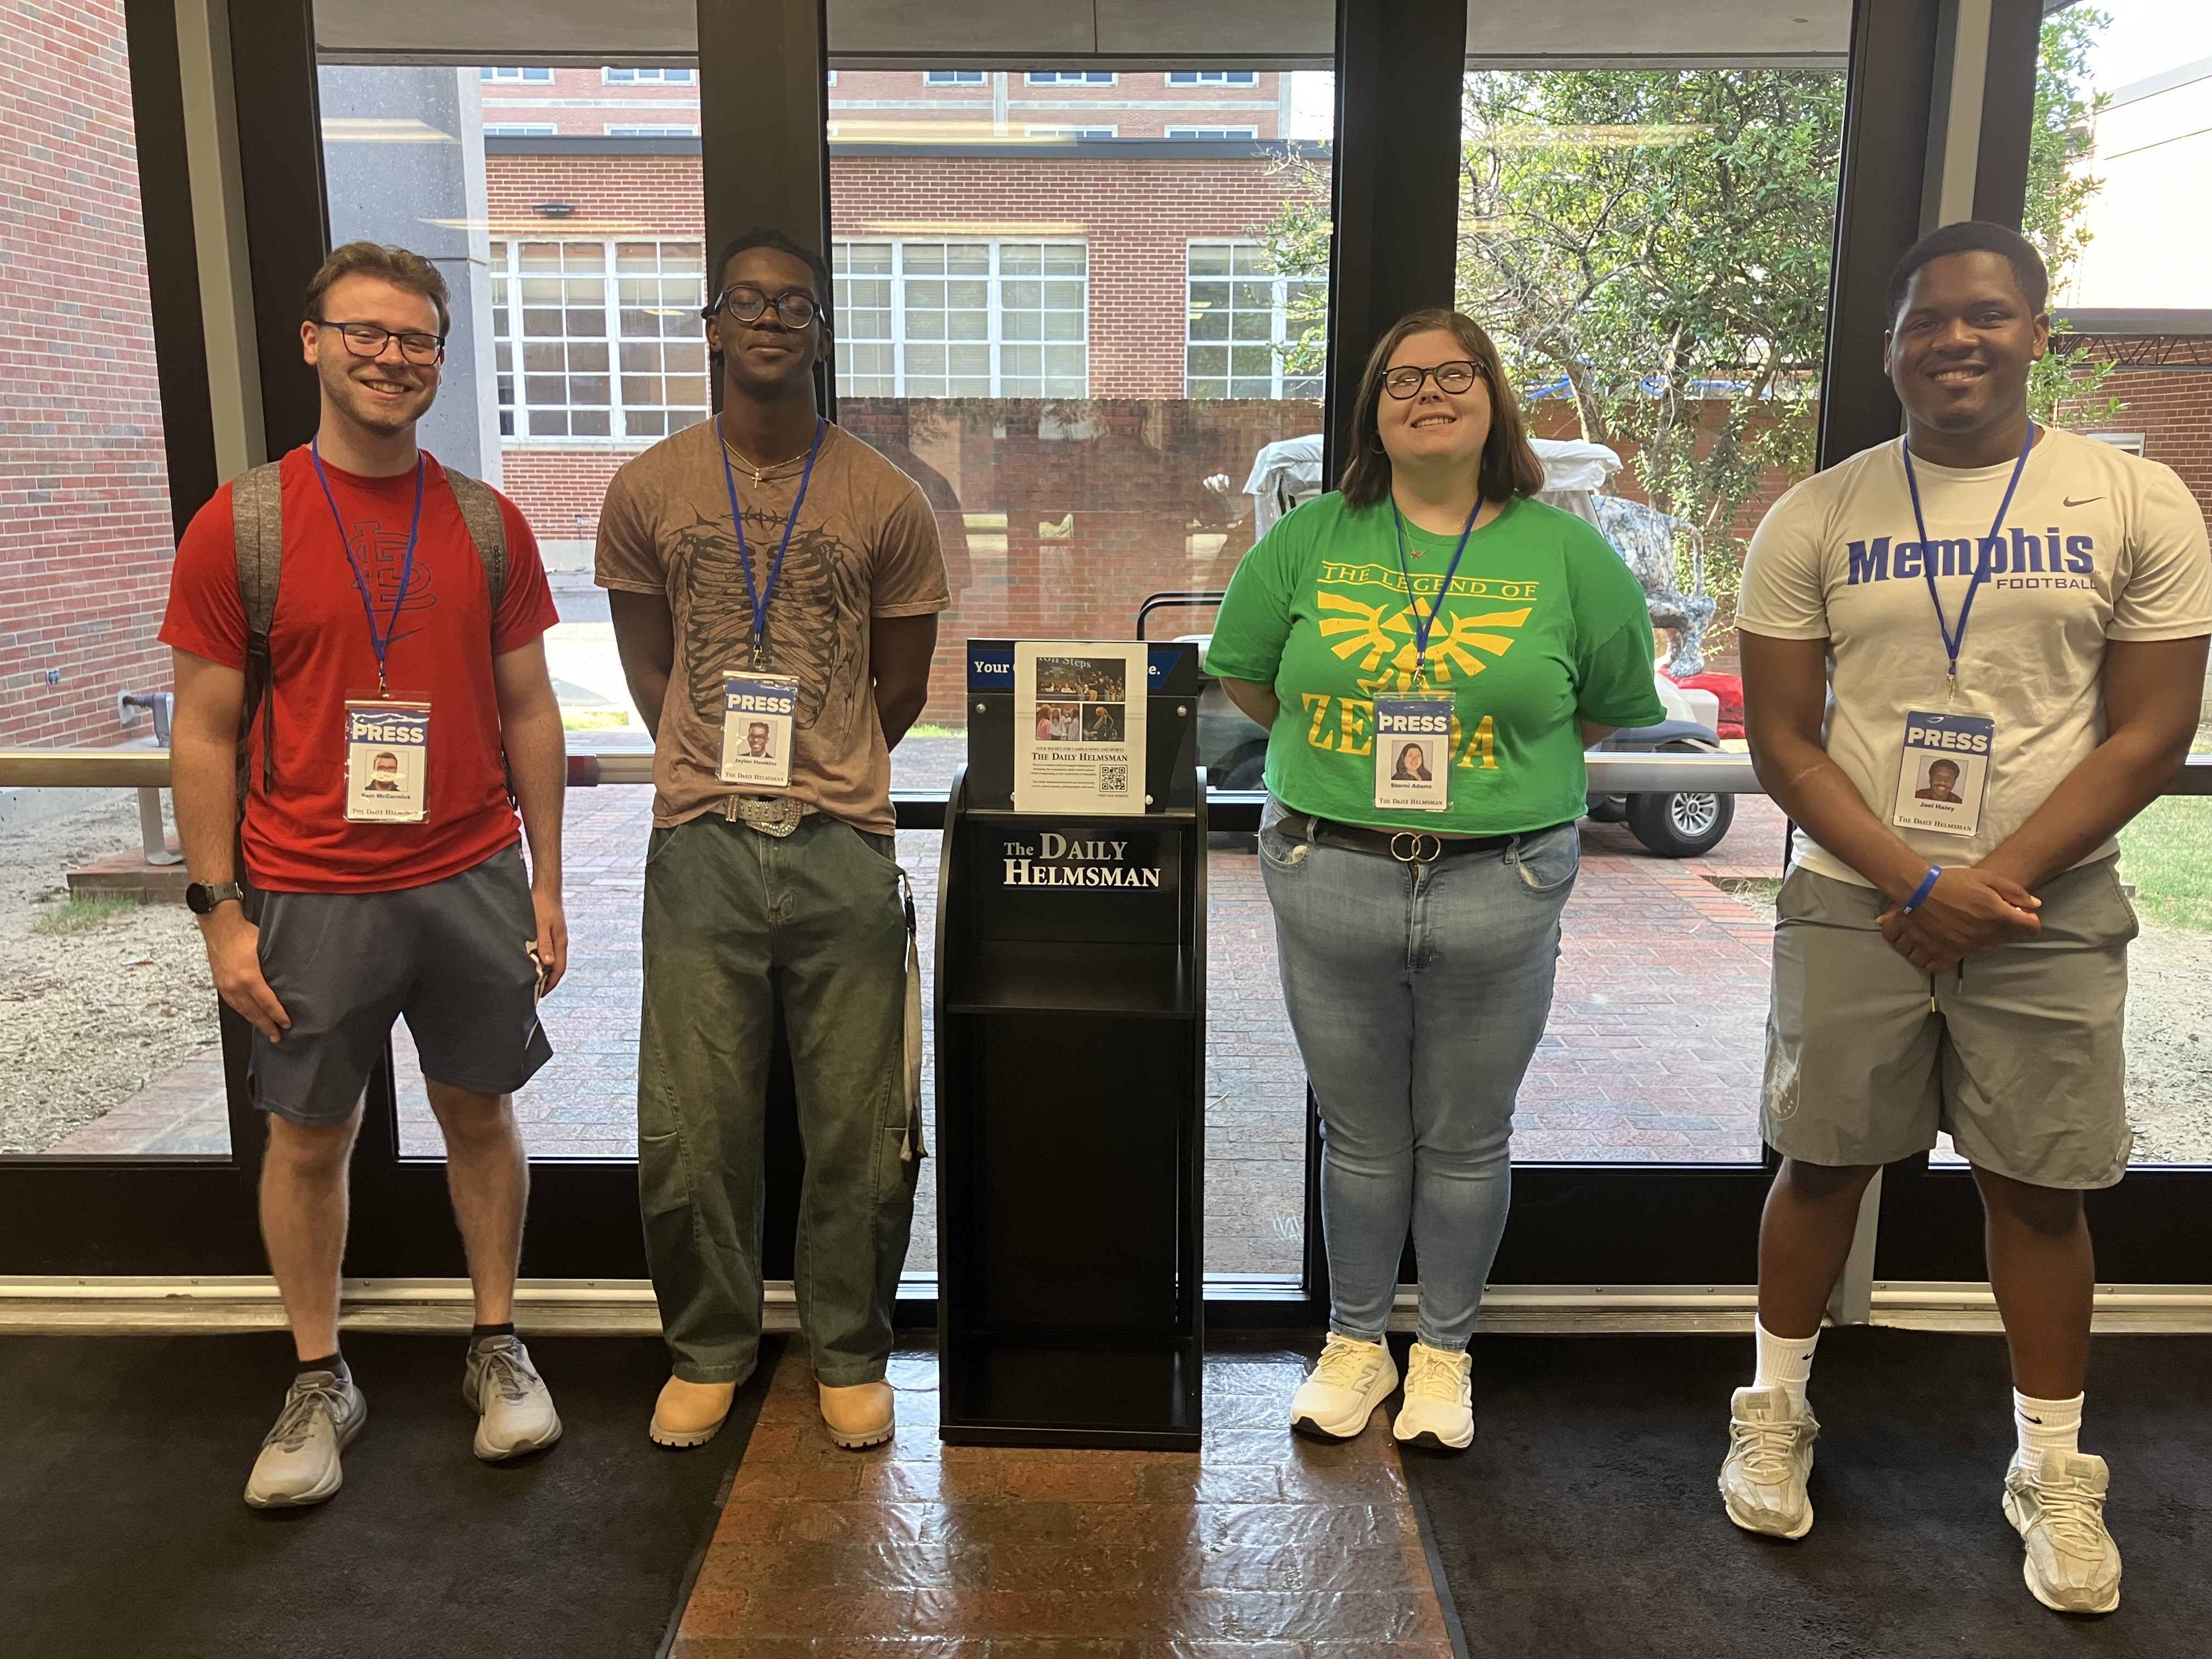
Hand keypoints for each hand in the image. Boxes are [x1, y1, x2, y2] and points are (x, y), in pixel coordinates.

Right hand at [200, 907, 290, 1040]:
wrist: (219, 925)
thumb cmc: (244, 933)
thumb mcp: (266, 948)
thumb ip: (276, 965)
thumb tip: (292, 975)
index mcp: (249, 977)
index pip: (267, 1003)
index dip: (278, 1016)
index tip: (287, 1024)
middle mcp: (235, 985)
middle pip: (254, 1012)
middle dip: (267, 1026)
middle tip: (277, 1037)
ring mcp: (226, 986)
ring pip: (243, 1010)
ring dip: (255, 1022)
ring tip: (266, 1030)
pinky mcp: (220, 984)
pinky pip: (233, 1004)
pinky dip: (243, 1012)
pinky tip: (250, 1016)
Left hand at [528, 882, 567, 995]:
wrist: (546, 889)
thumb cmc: (542, 905)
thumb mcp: (541, 925)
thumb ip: (544, 944)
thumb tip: (547, 963)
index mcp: (560, 943)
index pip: (558, 969)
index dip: (550, 984)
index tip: (541, 994)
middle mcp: (560, 942)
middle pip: (556, 966)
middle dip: (546, 980)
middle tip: (534, 991)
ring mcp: (555, 937)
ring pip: (550, 959)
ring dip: (542, 970)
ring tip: (531, 978)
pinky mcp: (549, 932)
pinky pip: (546, 950)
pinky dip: (539, 959)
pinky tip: (529, 959)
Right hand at [1876, 866, 2039, 968]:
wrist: (1919, 891)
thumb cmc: (1953, 881)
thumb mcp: (1987, 878)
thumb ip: (2014, 891)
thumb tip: (2035, 904)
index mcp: (1998, 915)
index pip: (2030, 928)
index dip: (2030, 920)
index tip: (2021, 913)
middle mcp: (1986, 934)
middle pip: (2010, 937)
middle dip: (2008, 926)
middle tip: (1993, 911)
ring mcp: (1968, 945)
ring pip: (1991, 947)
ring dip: (1990, 936)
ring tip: (1976, 921)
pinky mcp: (1951, 952)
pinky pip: (1970, 957)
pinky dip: (1969, 950)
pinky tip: (1963, 937)